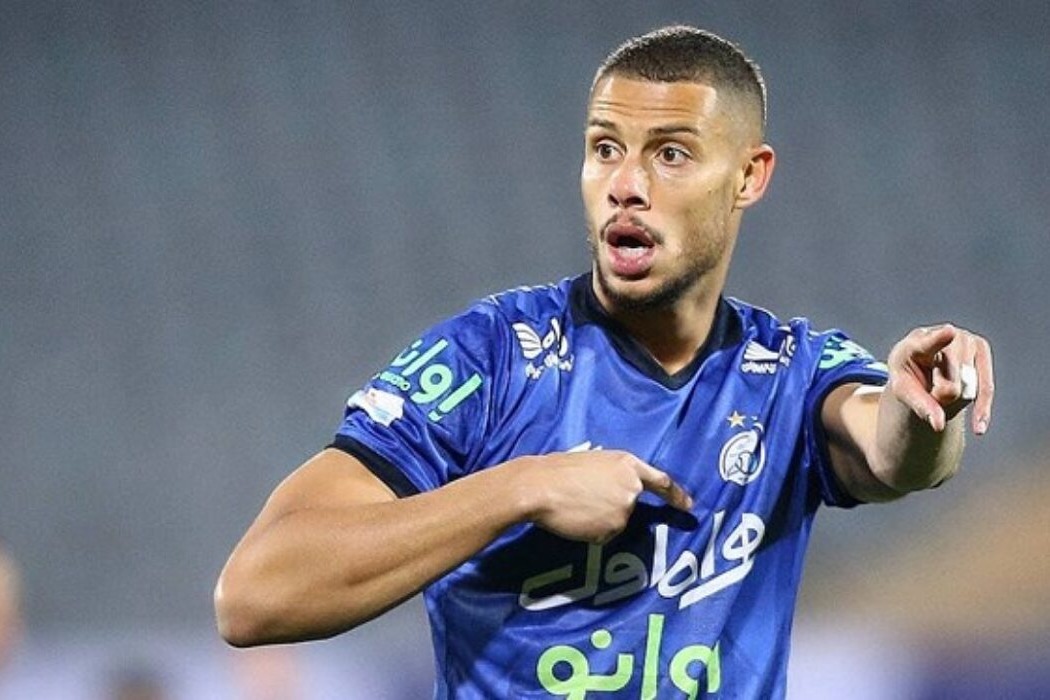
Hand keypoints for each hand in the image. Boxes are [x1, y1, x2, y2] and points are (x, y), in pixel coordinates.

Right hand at [511, 450, 692, 543]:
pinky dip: (590, 531)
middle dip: (610, 507)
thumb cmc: (558, 471)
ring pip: (615, 522)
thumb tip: (613, 491)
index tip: (688, 505)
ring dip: (597, 519)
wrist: (539, 486)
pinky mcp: (612, 528)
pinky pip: (603, 535)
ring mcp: (624, 509)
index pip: (660, 481)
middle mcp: (632, 487)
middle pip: (629, 505)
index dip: (675, 494)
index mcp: (628, 463)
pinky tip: (575, 519)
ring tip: (574, 506)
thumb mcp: (593, 462)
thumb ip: (612, 475)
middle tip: (583, 501)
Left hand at [886, 324, 993, 434]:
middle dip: (940, 397)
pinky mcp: (981, 348)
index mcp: (916, 343)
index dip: (939, 338)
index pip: (928, 343)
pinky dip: (981, 409)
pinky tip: (978, 428)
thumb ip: (919, 405)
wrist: (921, 363)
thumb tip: (939, 425)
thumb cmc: (909, 376)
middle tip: (929, 388)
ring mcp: (966, 339)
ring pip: (968, 387)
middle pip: (951, 383)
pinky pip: (986, 387)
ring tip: (940, 385)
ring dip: (955, 398)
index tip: (949, 332)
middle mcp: (944, 334)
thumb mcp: (904, 391)